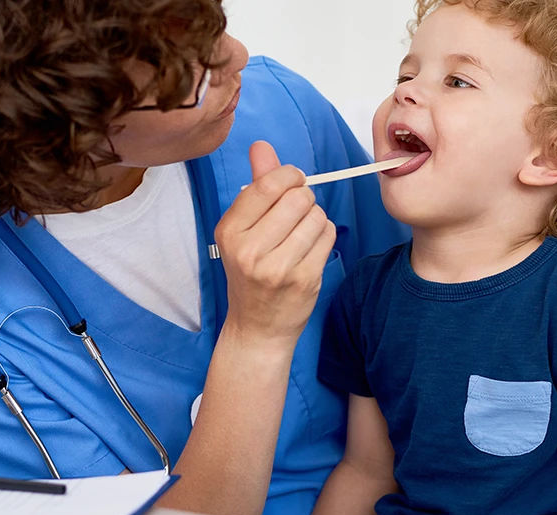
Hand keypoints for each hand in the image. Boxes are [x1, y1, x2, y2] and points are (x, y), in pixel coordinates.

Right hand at [215, 141, 335, 341]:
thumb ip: (256, 185)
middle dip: (303, 198)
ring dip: (315, 218)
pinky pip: (327, 236)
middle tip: (295, 214)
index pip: (268, 186)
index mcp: (229, 231)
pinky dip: (324, 236)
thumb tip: (261, 146)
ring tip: (301, 234)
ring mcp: (278, 267)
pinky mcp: (304, 279)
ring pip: (316, 215)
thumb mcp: (243, 229)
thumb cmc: (251, 272)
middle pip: (297, 198)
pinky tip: (309, 249)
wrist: (258, 326)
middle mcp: (249, 250)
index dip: (288, 176)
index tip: (292, 182)